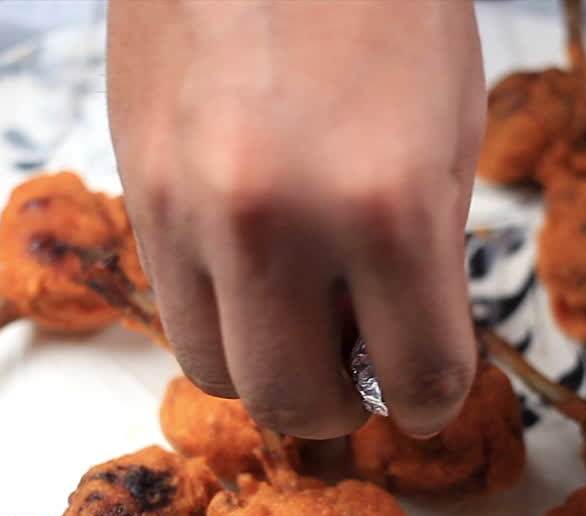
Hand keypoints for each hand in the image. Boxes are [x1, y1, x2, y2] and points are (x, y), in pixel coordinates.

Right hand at [107, 0, 485, 437]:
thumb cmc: (385, 0)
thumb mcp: (451, 127)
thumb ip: (428, 256)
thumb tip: (392, 346)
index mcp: (388, 207)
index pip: (415, 380)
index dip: (428, 397)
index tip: (423, 384)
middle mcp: (275, 224)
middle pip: (294, 404)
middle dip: (339, 402)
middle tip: (359, 361)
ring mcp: (187, 208)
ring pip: (215, 371)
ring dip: (267, 364)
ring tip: (299, 311)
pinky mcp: (134, 186)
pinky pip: (174, 304)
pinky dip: (220, 308)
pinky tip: (252, 259)